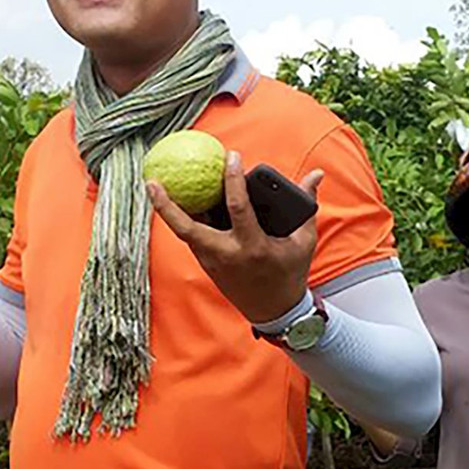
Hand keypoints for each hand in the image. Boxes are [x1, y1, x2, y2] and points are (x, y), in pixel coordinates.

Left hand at [148, 152, 321, 323]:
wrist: (275, 312)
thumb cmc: (290, 274)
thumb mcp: (303, 242)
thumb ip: (306, 206)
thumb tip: (315, 175)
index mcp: (253, 247)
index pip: (238, 207)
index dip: (233, 180)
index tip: (231, 157)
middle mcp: (226, 255)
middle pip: (187, 228)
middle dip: (166, 206)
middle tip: (152, 182)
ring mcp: (212, 262)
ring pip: (184, 232)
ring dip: (171, 210)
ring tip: (159, 185)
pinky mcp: (207, 265)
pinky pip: (193, 236)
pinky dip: (186, 218)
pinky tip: (181, 201)